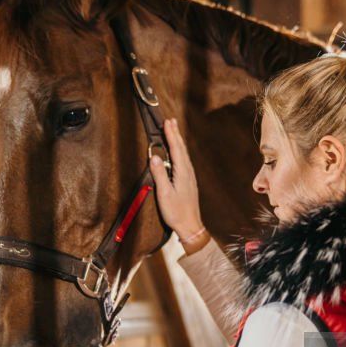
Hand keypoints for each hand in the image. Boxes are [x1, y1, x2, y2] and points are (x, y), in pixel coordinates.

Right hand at [151, 119, 204, 239]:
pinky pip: (183, 161)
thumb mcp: (165, 194)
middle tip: (171, 120)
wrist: (190, 226)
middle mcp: (188, 172)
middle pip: (181, 149)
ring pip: (183, 154)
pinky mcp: (188, 182)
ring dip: (178, 141)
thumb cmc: (177, 212)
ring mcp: (189, 177)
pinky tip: (177, 152)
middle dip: (175, 134)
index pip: (176, 149)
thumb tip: (154, 156)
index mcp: (182, 173)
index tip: (167, 122)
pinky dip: (179, 151)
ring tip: (173, 131)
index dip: (171, 134)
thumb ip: (159, 174)